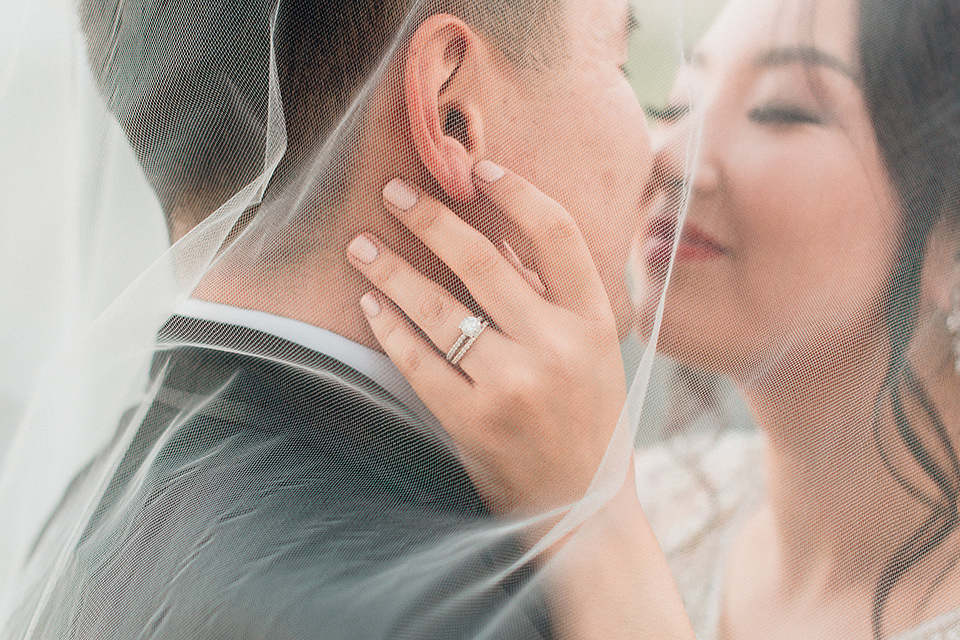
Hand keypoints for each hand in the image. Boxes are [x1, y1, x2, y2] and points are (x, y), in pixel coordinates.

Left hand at [346, 160, 626, 513]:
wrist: (581, 506)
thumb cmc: (587, 420)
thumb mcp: (594, 353)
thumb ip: (554, 294)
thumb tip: (502, 232)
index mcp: (594, 322)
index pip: (556, 234)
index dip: (515, 191)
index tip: (476, 167)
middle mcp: (557, 347)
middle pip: (483, 260)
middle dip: (430, 218)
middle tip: (393, 191)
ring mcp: (514, 386)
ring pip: (440, 309)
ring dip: (392, 270)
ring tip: (360, 244)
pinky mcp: (473, 422)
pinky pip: (419, 362)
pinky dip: (390, 329)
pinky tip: (370, 305)